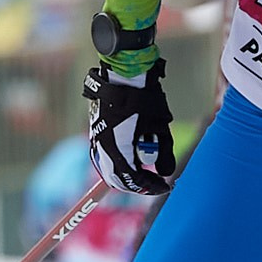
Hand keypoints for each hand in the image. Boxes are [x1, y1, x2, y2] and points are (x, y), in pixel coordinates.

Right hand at [84, 61, 176, 194]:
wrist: (124, 74)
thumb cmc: (145, 99)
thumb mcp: (161, 128)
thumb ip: (164, 153)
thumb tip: (165, 173)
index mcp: (119, 150)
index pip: (133, 180)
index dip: (150, 186)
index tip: (164, 186)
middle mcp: (104, 148)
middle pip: (116, 179)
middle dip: (135, 185)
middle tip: (151, 184)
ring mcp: (97, 140)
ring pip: (108, 169)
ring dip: (125, 175)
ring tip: (142, 173)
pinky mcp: (96, 132)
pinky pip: (104, 157)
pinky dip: (117, 163)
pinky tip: (131, 159)